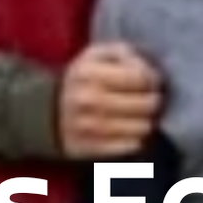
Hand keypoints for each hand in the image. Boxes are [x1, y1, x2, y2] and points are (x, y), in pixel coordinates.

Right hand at [58, 43, 162, 159]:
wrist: (48, 111)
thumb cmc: (83, 79)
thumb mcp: (97, 55)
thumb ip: (124, 53)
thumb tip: (147, 70)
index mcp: (89, 73)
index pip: (140, 78)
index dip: (153, 79)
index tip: (152, 82)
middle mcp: (86, 100)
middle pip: (144, 105)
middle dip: (154, 102)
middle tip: (152, 100)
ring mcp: (86, 127)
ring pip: (139, 128)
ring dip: (147, 122)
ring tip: (145, 116)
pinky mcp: (87, 148)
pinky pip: (127, 147)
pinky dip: (135, 140)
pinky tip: (133, 132)